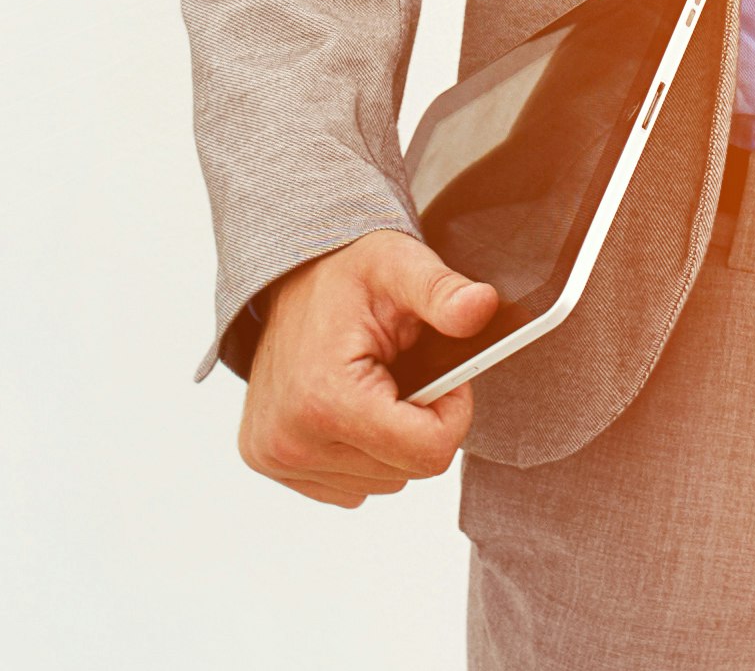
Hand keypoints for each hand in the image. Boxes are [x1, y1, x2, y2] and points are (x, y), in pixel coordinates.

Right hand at [235, 228, 496, 506]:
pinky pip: (352, 486)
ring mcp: (278, 457)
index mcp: (325, 398)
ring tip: (374, 387)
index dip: (452, 412)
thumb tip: (481, 306)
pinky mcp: (273, 464)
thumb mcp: (400, 267)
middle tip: (405, 373)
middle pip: (408, 471)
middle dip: (421, 424)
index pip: (430, 453)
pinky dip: (364, 453)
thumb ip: (442, 292)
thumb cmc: (346, 274)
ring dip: (393, 441)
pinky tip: (350, 408)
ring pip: (384, 482)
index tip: (440, 375)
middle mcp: (292, 440)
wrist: (289, 278)